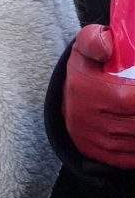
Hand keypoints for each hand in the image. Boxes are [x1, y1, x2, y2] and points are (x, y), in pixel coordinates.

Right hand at [62, 25, 134, 168]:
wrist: (68, 104)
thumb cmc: (87, 73)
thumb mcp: (86, 48)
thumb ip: (94, 40)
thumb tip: (107, 46)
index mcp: (95, 93)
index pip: (134, 101)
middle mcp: (96, 121)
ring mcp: (101, 142)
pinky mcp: (104, 156)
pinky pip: (134, 157)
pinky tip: (134, 130)